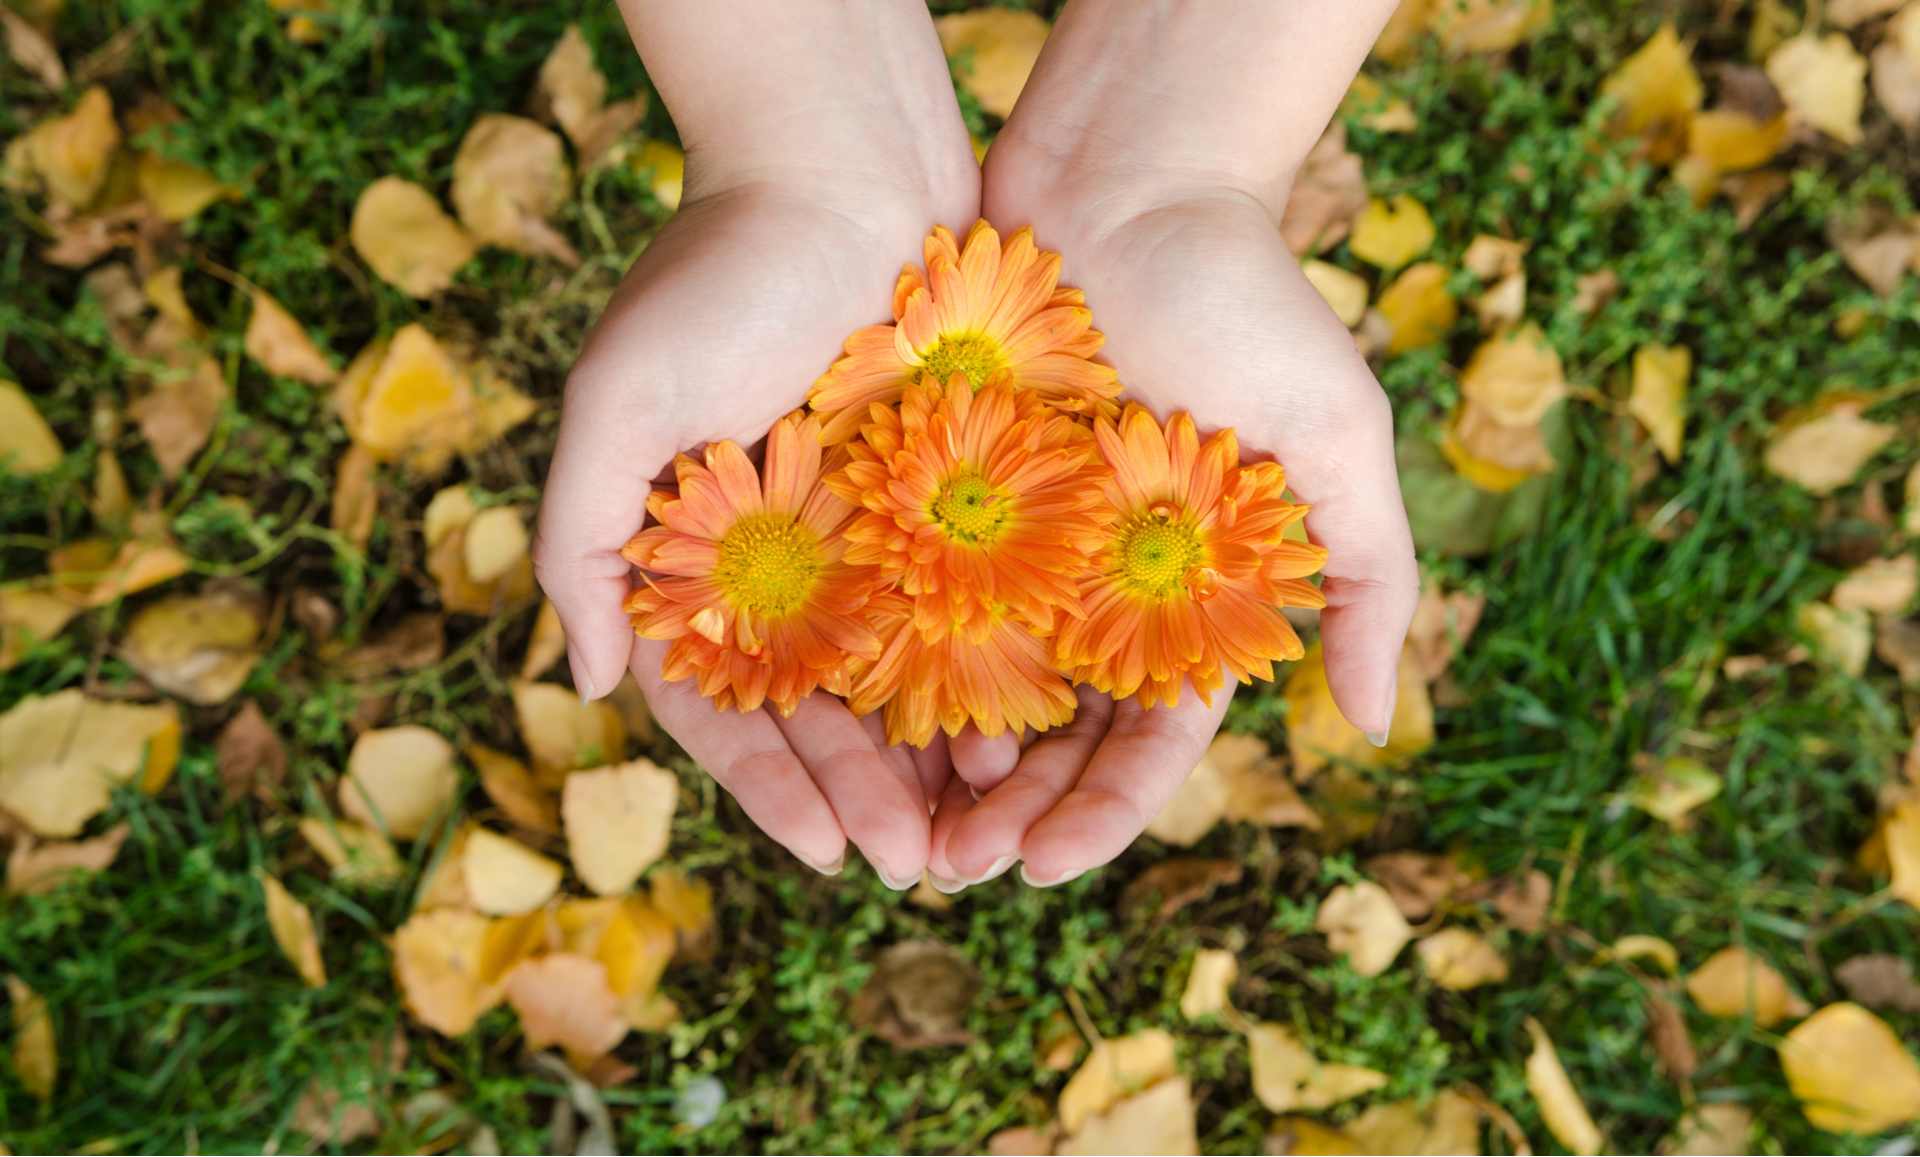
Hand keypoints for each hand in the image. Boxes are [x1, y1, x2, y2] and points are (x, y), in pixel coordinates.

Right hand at [536, 159, 977, 883]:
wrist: (846, 171)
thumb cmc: (716, 277)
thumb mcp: (618, 400)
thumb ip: (584, 537)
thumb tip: (584, 678)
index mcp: (694, 563)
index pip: (721, 706)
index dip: (768, 786)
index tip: (826, 850)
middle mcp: (782, 569)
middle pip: (818, 714)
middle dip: (864, 795)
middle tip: (921, 868)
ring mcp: (868, 541)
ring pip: (901, 681)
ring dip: (933, 761)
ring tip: (983, 830)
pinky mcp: (947, 505)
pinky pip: (970, 611)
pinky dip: (991, 675)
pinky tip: (1031, 733)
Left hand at [925, 135, 1417, 890]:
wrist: (1129, 175)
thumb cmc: (1247, 301)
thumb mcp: (1336, 438)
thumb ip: (1371, 580)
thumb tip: (1380, 728)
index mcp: (1191, 595)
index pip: (1150, 736)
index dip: (1104, 810)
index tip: (1046, 867)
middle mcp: (1100, 584)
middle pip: (1052, 730)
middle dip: (1009, 807)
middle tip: (951, 868)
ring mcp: (1016, 538)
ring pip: (972, 678)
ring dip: (935, 757)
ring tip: (892, 816)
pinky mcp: (940, 483)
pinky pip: (907, 588)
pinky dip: (883, 653)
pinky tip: (845, 708)